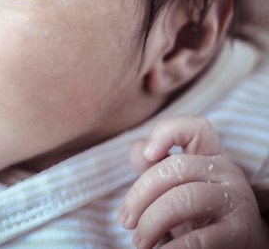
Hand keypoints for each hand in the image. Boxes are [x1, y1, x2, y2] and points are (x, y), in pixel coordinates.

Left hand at [118, 114, 268, 247]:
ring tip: (139, 241)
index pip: (195, 127)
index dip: (168, 131)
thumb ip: (157, 166)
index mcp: (212, 156)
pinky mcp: (239, 233)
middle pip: (176, 168)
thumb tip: (137, 149)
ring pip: (184, 199)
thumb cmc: (203, 215)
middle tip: (125, 221)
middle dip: (140, 195)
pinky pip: (200, 238)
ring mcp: (235, 201)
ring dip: (152, 222)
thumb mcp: (180, 187)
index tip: (147, 154)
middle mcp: (227, 173)